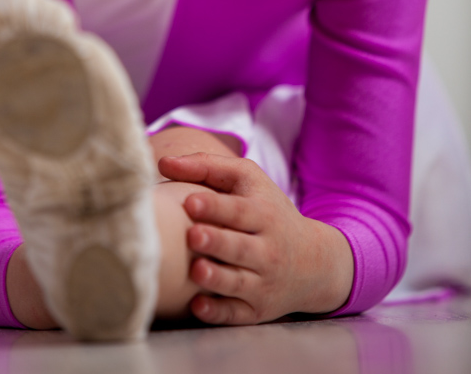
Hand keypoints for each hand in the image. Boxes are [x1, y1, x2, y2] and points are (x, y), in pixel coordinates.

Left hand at [158, 153, 353, 325]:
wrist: (314, 262)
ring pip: (238, 283)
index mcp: (263, 215)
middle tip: (192, 236)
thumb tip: (163, 162)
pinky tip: (198, 306)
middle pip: (239, 247)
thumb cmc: (268, 210)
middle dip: (216, 242)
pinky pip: (237, 314)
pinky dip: (219, 313)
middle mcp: (267, 250)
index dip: (215, 206)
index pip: (239, 210)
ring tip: (196, 270)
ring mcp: (263, 283)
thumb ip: (208, 166)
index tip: (190, 202)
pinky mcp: (256, 310)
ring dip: (216, 279)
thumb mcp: (248, 180)